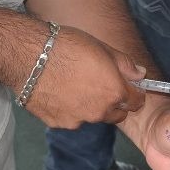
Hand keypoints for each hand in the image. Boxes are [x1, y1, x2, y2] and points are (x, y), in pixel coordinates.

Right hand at [22, 25, 144, 127]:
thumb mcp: (102, 47)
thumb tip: (140, 74)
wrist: (29, 56)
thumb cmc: (67, 46)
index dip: (135, 93)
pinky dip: (69, 109)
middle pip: (116, 114)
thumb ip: (125, 65)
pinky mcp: (57, 123)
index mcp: (114, 92)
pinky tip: (59, 91)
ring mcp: (77, 120)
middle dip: (114, 103)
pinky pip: (70, 119)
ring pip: (92, 117)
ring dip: (90, 106)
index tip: (130, 87)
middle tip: (100, 84)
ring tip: (74, 85)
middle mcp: (99, 112)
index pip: (136, 102)